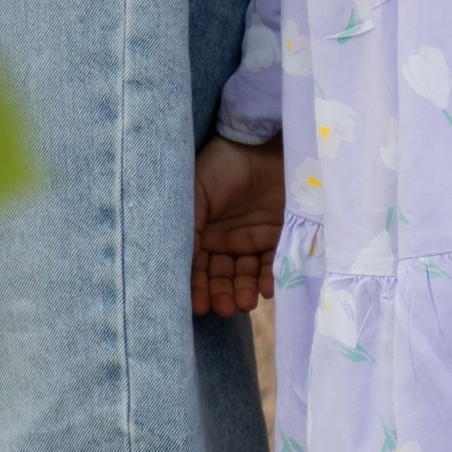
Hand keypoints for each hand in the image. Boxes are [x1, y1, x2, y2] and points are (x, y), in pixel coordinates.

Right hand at [192, 133, 282, 317]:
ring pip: (245, 275)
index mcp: (200, 232)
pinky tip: (266, 290)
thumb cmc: (221, 165)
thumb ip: (187, 230)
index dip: (194, 287)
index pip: (195, 268)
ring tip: (244, 303)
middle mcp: (224, 240)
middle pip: (220, 276)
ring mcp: (251, 238)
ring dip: (244, 291)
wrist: (260, 143)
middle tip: (223, 308)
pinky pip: (272, 263)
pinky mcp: (276, 235)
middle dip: (221, 294)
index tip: (196, 305)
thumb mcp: (194, 196)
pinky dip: (270, 278)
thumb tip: (175, 269)